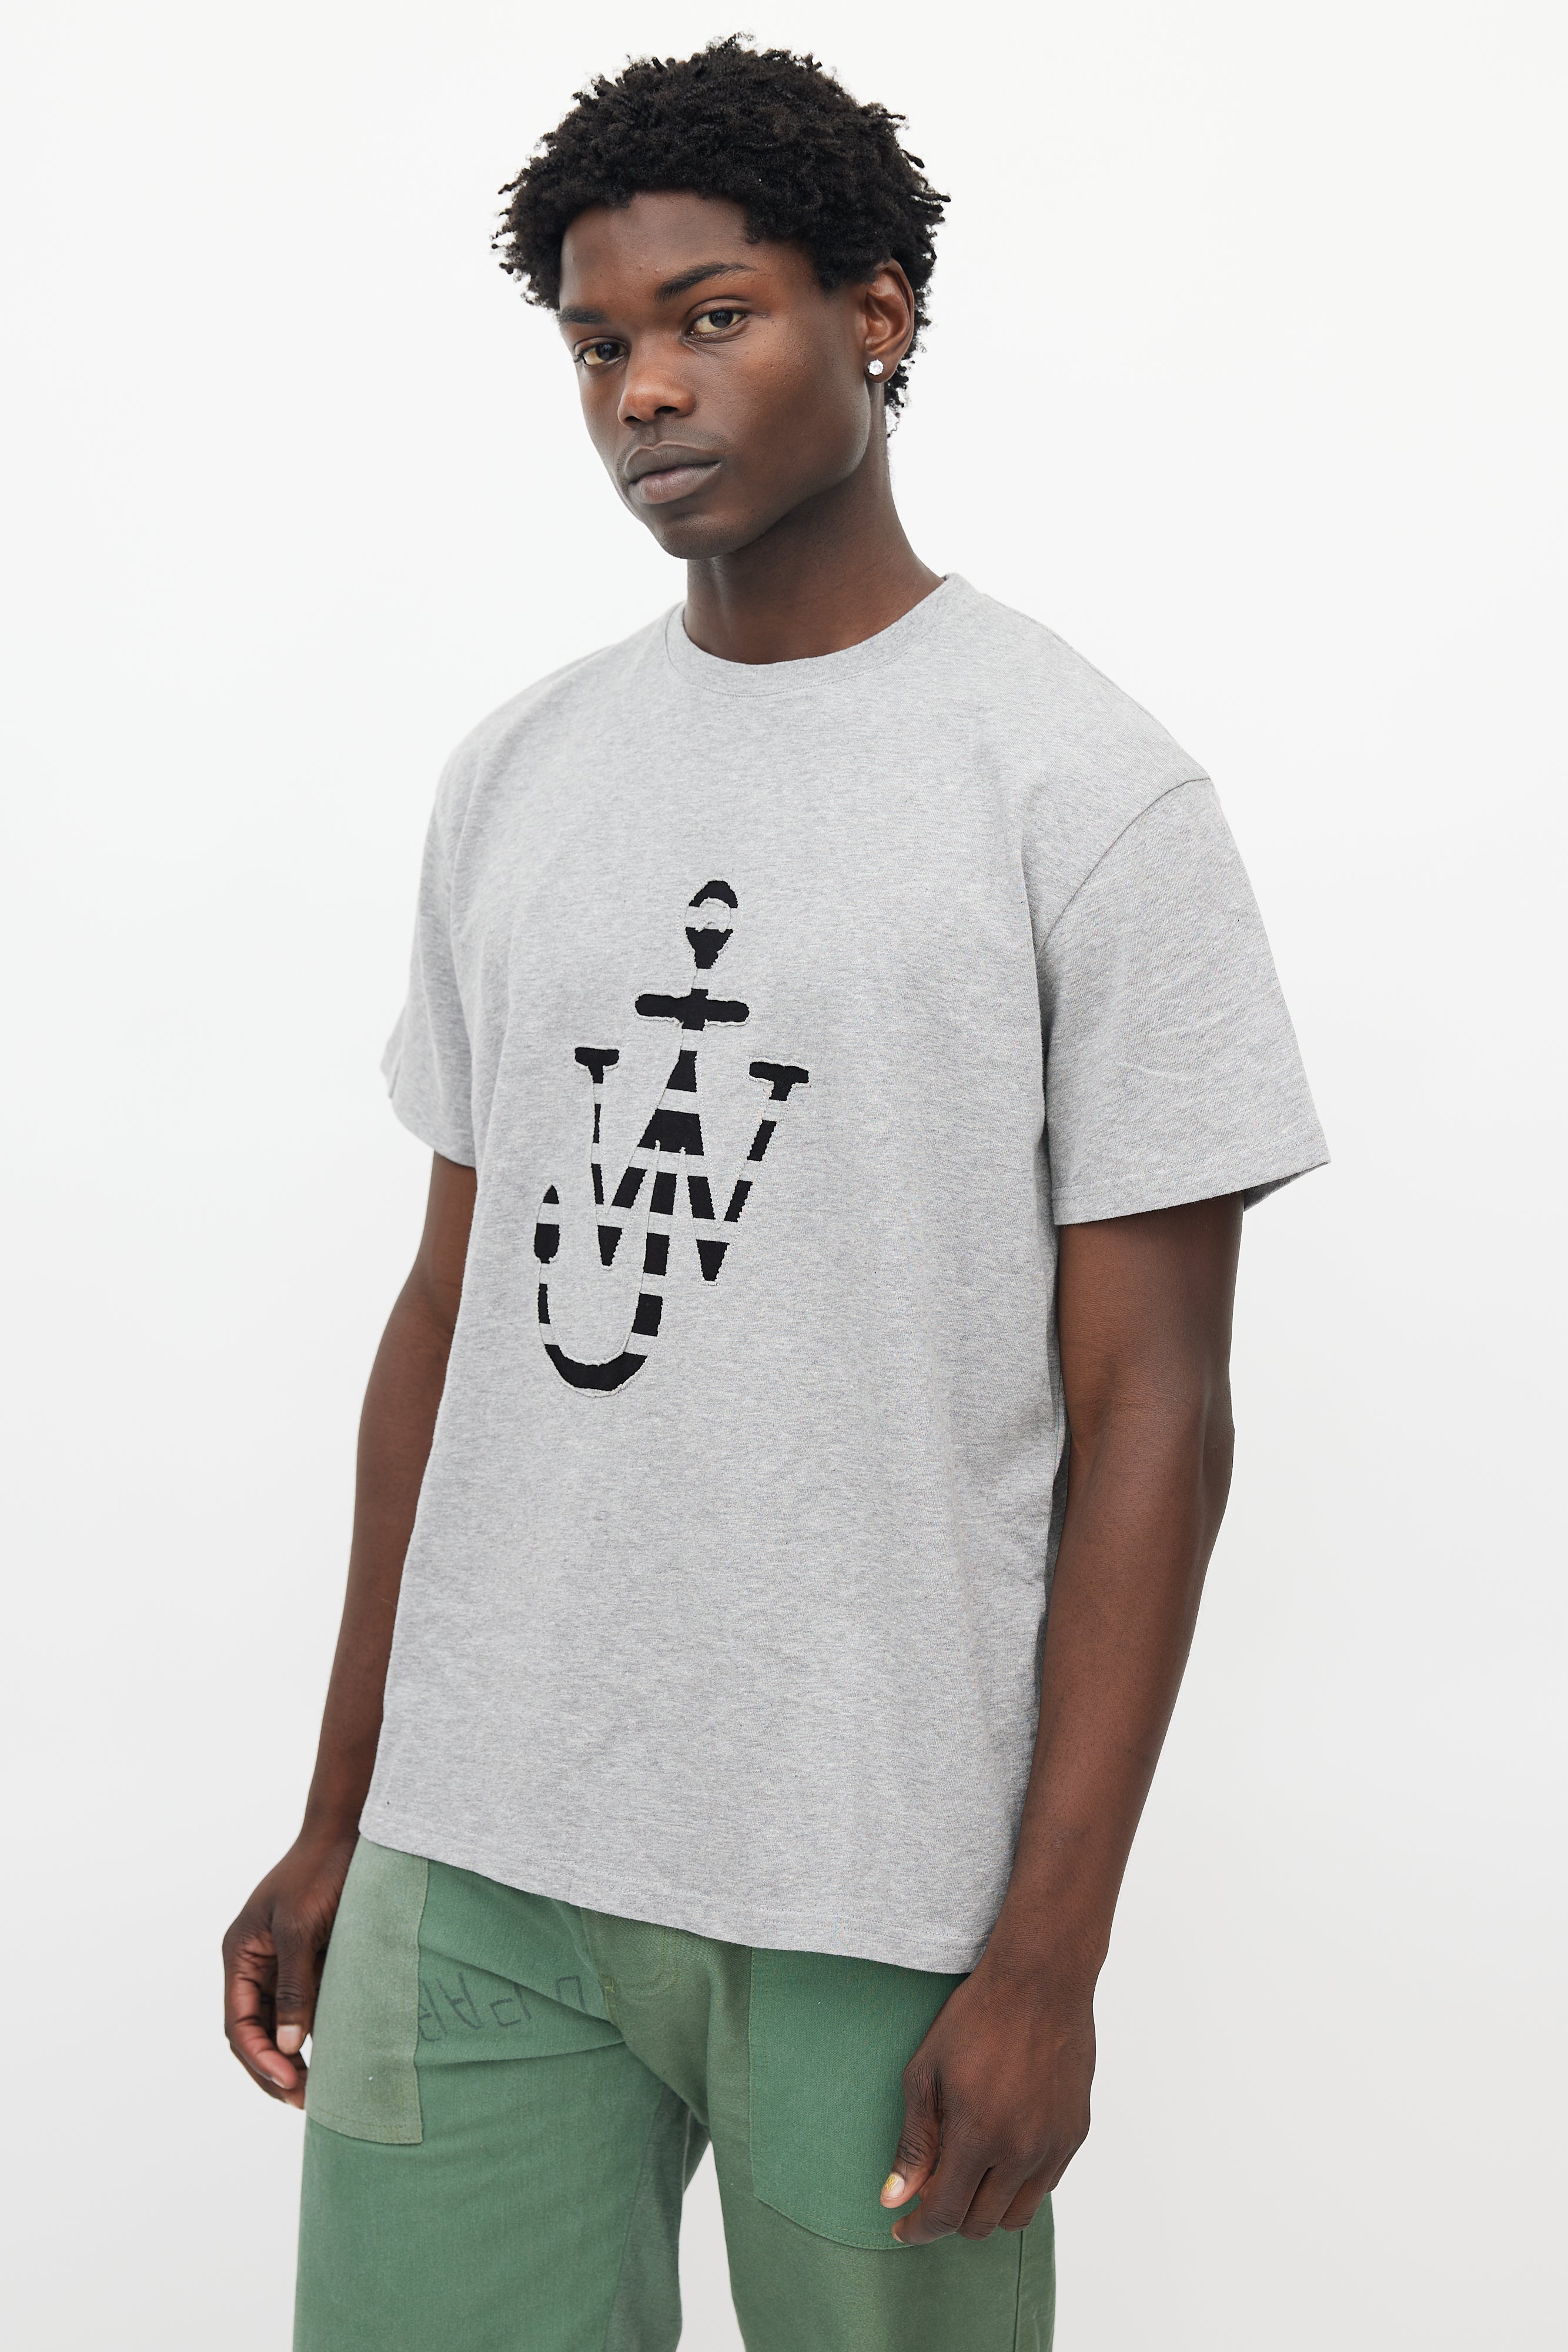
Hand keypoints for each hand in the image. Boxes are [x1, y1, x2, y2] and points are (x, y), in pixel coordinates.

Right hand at [222, 1828, 356, 2106]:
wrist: (350, 1832)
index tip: (289, 2081)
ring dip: (292, 2058)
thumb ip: (295, 1986)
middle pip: (253, 2033)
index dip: (259, 2057)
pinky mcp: (311, 1962)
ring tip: (317, 2091)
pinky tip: (334, 2056)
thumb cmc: (321, 1872)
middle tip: (303, 2101)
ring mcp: (282, 1964)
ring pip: (278, 2026)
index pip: (239, 2023)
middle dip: (272, 2069)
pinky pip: (305, 2008)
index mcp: (241, 1955)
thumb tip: (287, 2044)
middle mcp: (256, 1965)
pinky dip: (312, 2035)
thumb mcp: (301, 1928)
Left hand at [879, 1959, 1094, 2242]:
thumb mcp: (926, 2073)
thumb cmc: (976, 2018)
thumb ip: (914, 2142)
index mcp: (979, 2135)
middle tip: (932, 2193)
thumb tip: (894, 2197)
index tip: (902, 2228)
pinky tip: (1001, 2152)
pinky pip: (1045, 2185)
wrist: (1040, 1981)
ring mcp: (1054, 2145)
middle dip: (950, 2219)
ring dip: (987, 2207)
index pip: (945, 2214)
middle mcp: (1022, 2150)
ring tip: (968, 2175)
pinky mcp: (1076, 2133)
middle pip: (981, 2223)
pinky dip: (1019, 2184)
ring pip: (1017, 2214)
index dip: (919, 2229)